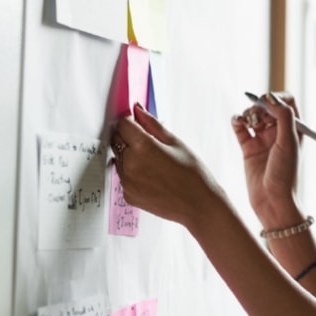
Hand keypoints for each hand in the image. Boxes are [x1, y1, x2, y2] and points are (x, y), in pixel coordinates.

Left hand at [111, 103, 218, 227]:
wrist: (198, 205)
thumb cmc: (192, 173)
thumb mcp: (176, 143)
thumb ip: (153, 124)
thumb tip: (138, 109)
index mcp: (143, 147)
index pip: (123, 124)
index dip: (131, 121)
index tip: (139, 124)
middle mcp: (130, 164)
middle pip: (117, 140)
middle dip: (128, 137)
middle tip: (149, 143)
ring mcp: (127, 182)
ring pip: (119, 159)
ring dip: (129, 155)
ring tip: (154, 162)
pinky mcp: (127, 195)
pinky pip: (123, 177)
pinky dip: (133, 173)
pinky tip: (152, 176)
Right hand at [231, 92, 303, 227]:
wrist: (272, 201)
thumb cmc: (286, 173)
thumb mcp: (289, 142)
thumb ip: (283, 117)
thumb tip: (271, 96)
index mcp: (294, 128)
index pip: (286, 101)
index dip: (275, 98)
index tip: (266, 103)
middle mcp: (279, 131)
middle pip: (267, 106)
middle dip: (259, 105)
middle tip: (256, 116)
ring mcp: (263, 139)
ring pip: (253, 115)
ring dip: (248, 113)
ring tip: (248, 123)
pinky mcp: (248, 148)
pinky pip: (240, 127)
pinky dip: (237, 121)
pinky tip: (237, 122)